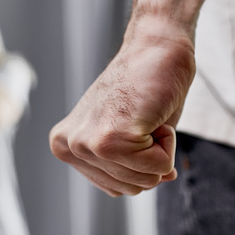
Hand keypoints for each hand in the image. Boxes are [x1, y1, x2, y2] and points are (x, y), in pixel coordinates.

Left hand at [49, 21, 195, 196]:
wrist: (158, 46)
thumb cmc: (148, 86)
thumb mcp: (131, 136)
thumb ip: (133, 166)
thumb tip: (161, 178)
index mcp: (66, 147)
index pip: (118, 188)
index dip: (141, 161)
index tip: (136, 124)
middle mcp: (69, 146)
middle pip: (131, 188)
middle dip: (151, 157)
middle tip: (143, 119)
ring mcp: (85, 144)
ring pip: (145, 179)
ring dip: (160, 148)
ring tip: (146, 115)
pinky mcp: (108, 140)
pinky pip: (157, 166)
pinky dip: (168, 142)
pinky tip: (152, 114)